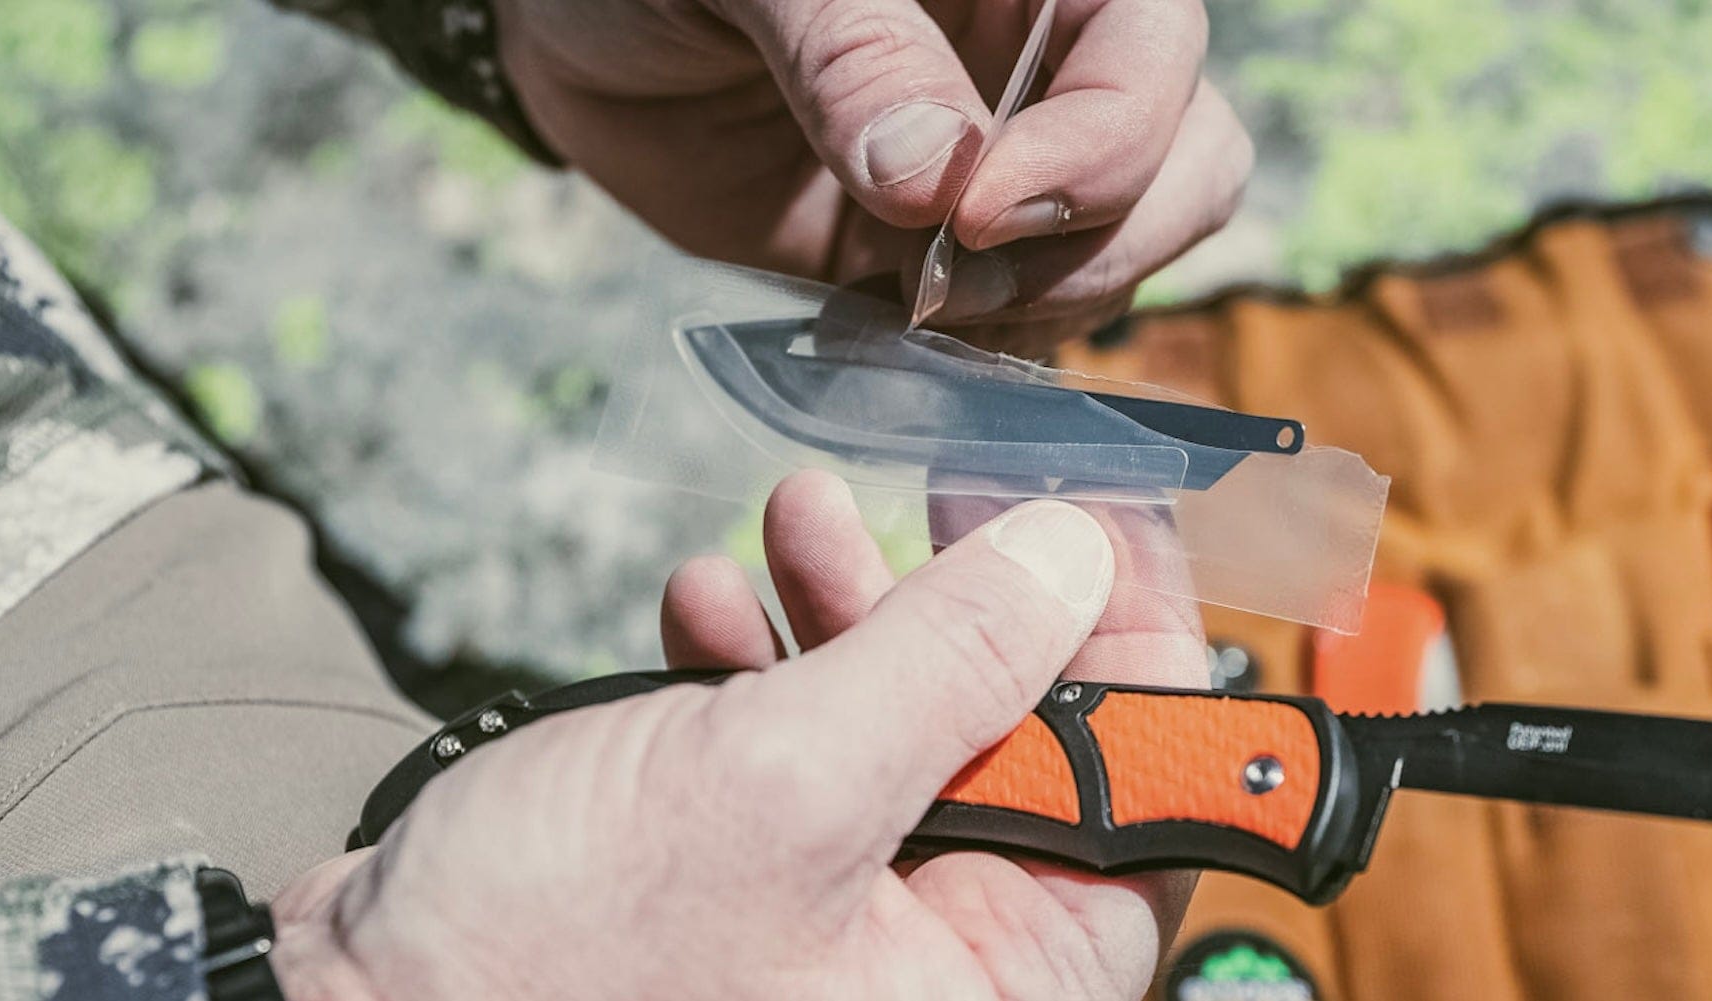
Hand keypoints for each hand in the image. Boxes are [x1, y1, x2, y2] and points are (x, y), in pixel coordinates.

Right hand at [270, 471, 1204, 999]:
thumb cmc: (556, 962)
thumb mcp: (783, 786)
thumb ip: (944, 663)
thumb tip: (1076, 557)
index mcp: (999, 977)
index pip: (1154, 796)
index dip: (1144, 638)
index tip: (1110, 507)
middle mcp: (942, 961)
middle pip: (1035, 742)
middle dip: (971, 596)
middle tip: (949, 474)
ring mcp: (844, 922)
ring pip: (909, 727)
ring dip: (852, 606)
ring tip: (792, 515)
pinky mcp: (749, 883)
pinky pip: (802, 753)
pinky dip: (761, 666)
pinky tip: (703, 603)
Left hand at [495, 0, 1251, 353]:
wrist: (581, 38)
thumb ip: (846, 50)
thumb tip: (935, 176)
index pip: (1154, 44)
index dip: (1106, 137)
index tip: (980, 209)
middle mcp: (1055, 62)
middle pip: (1187, 162)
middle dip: (1094, 244)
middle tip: (952, 281)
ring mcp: (1020, 166)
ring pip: (1129, 253)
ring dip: (1042, 308)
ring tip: (908, 305)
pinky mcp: (961, 261)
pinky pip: (1032, 325)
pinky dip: (984, 357)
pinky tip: (889, 338)